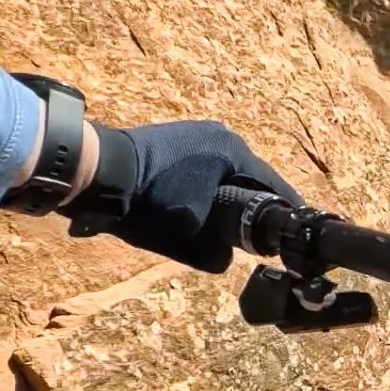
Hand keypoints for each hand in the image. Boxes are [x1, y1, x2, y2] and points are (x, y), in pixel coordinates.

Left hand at [63, 120, 301, 271]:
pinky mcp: (174, 139)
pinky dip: (208, 190)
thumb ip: (217, 254)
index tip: (296, 235)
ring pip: (225, 174)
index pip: (274, 186)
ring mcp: (195, 133)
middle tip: (262, 236)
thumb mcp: (189, 240)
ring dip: (227, 198)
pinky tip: (202, 209)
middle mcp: (220, 135)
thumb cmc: (148, 203)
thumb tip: (227, 256)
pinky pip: (204, 170)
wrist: (94, 174)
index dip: (285, 213)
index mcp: (233, 151)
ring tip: (231, 226)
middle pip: (249, 179)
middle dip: (254, 206)